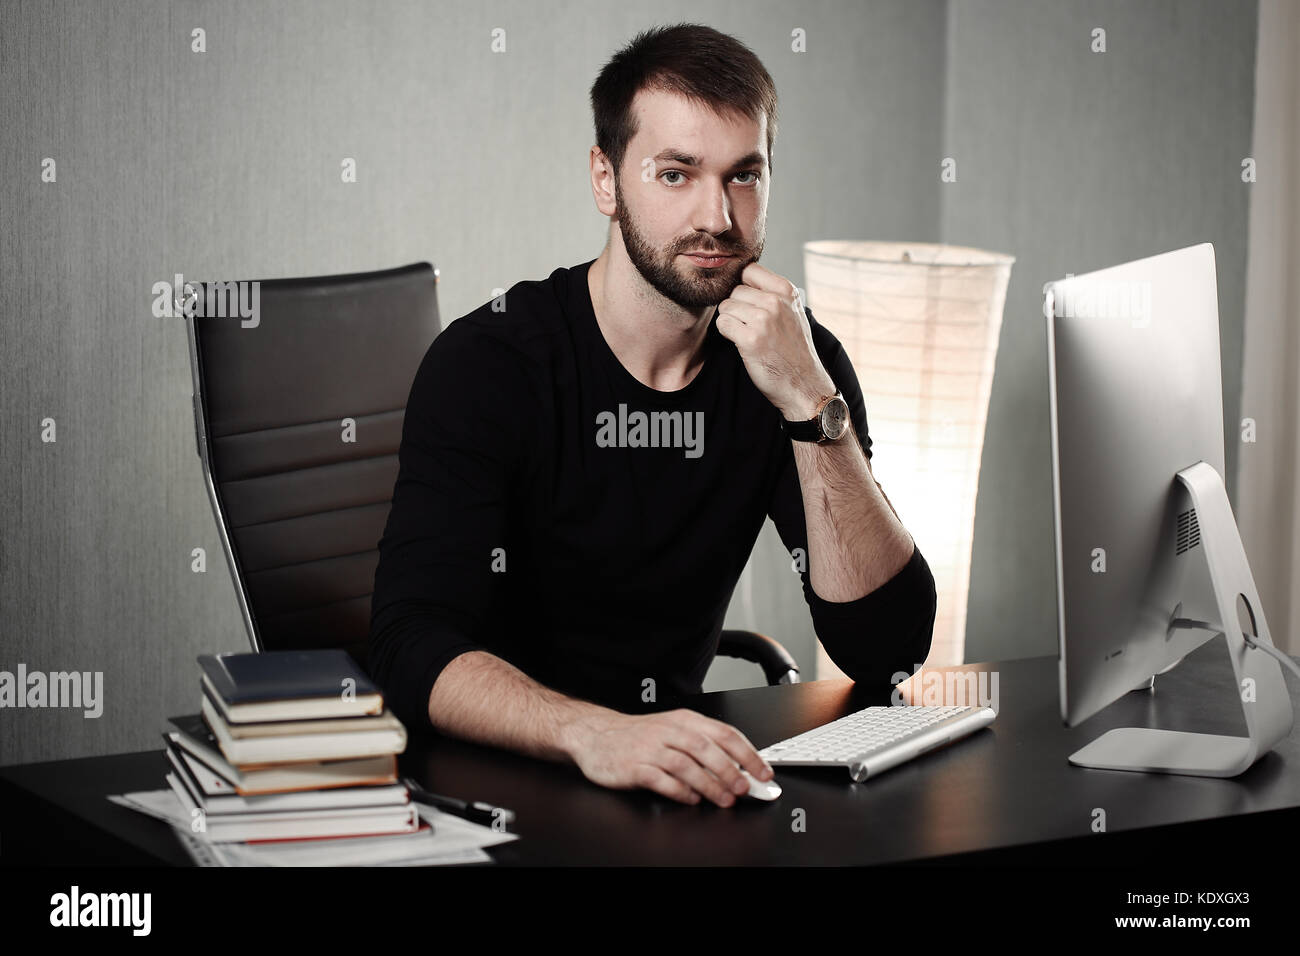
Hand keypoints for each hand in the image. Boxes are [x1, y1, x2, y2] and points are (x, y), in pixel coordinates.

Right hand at [566, 708, 774, 806]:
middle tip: (745, 789)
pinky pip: (662, 780)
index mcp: (685, 720)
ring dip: (710, 785)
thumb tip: (740, 768)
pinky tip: (691, 799)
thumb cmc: (640, 735)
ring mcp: (650, 748)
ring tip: (724, 799)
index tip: (763, 772)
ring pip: (687, 766)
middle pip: (708, 749)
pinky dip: (680, 791)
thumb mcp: (674, 730)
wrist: (597, 734)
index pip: (725, 733)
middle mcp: (669, 731)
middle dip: (731, 771)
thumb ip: (704, 746)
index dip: (748, 754)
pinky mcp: (634, 767)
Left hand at [715, 262, 835, 419]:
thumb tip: (742, 277)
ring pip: (726, 306)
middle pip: (734, 290)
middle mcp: (775, 302)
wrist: (803, 383)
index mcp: (786, 290)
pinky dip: (727, 333)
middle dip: (736, 307)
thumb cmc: (794, 349)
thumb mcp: (793, 312)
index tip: (746, 301)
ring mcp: (763, 320)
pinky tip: (742, 343)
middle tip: (748, 325)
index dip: (742, 285)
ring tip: (747, 334)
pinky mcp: (750, 339)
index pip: (749, 270)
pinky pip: (722, 324)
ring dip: (730, 321)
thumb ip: (773, 293)